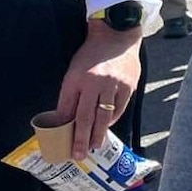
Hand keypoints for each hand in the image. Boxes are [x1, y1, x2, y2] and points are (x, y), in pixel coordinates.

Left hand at [56, 23, 141, 159]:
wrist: (117, 36)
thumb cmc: (92, 54)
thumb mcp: (74, 70)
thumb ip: (71, 93)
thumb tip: (65, 118)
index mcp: (76, 77)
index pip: (68, 108)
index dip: (65, 128)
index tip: (63, 142)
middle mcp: (94, 82)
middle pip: (86, 117)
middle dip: (81, 139)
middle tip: (78, 154)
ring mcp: (113, 84)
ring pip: (104, 116)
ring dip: (99, 134)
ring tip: (94, 146)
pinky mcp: (128, 85)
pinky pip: (119, 108)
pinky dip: (112, 119)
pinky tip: (107, 126)